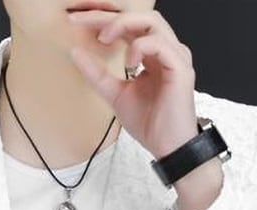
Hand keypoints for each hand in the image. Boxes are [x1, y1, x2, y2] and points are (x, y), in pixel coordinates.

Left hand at [67, 8, 198, 159]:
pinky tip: (128, 62)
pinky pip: (159, 44)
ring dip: (123, 25)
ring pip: (152, 21)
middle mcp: (165, 51)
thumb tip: (75, 53)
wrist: (167, 147)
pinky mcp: (181, 68)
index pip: (127, 27)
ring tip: (104, 39)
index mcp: (151, 55)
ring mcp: (175, 57)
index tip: (76, 20)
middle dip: (109, 16)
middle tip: (84, 21)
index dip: (102, 20)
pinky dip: (139, 47)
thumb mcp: (115, 94)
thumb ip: (97, 74)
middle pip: (139, 16)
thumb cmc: (149, 123)